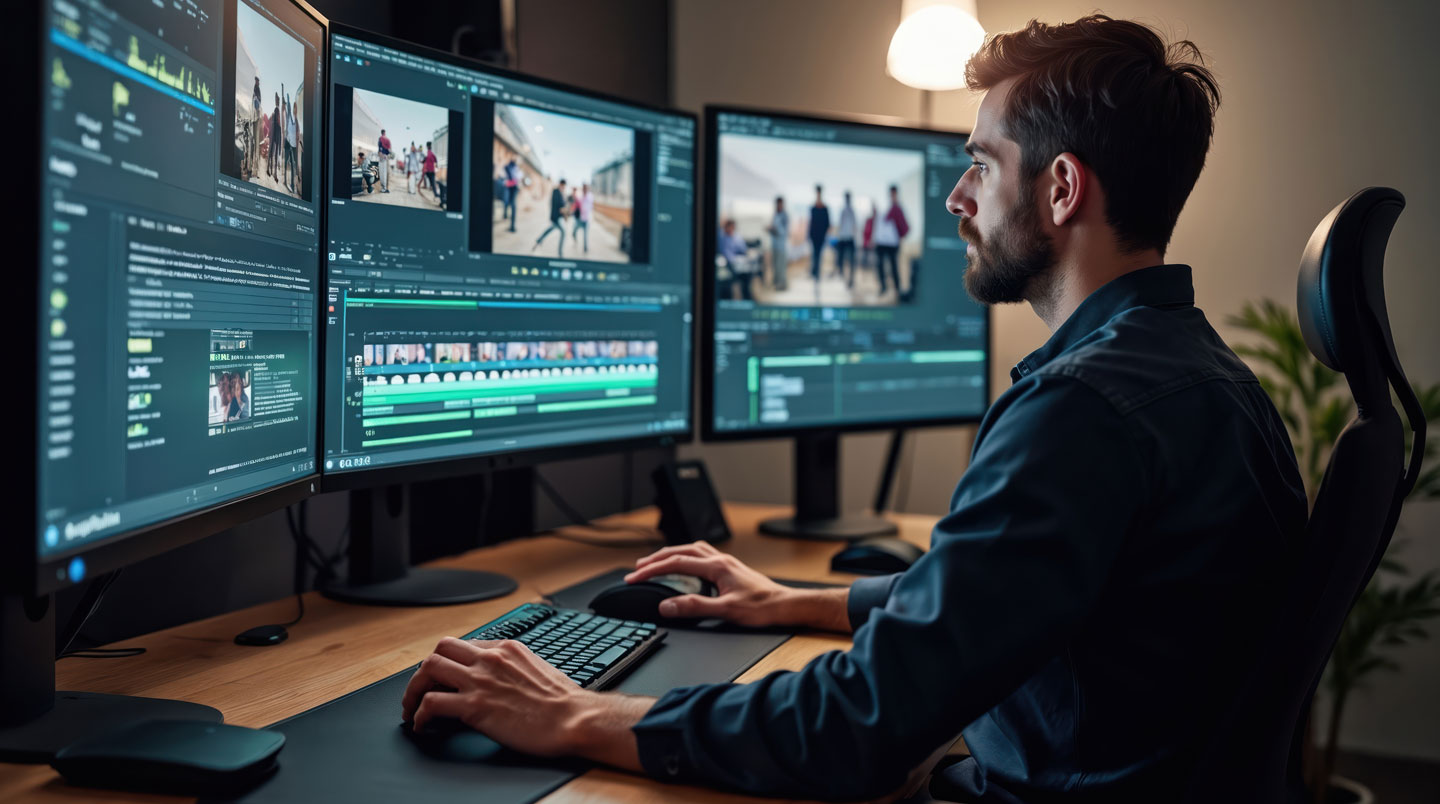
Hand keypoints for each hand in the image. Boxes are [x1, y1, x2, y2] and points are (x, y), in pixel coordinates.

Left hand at [401, 637, 651, 767]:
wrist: (574, 719)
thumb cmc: (565, 702)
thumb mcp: (539, 669)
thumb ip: (516, 667)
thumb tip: (504, 678)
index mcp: (507, 648)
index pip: (464, 645)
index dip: (449, 662)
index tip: (444, 678)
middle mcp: (490, 659)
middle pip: (440, 649)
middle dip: (425, 669)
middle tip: (421, 688)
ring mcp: (480, 681)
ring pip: (428, 669)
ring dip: (413, 689)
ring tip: (411, 707)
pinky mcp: (474, 707)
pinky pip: (431, 703)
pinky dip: (419, 714)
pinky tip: (421, 725)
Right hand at [626, 541, 850, 630]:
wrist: (786, 606)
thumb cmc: (762, 608)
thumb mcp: (726, 611)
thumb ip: (694, 607)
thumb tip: (667, 605)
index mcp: (717, 566)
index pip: (676, 563)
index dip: (652, 570)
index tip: (635, 576)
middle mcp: (720, 560)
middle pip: (681, 551)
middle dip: (656, 559)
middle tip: (637, 568)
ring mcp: (726, 563)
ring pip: (691, 550)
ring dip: (671, 555)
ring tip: (655, 562)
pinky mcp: (730, 569)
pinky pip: (702, 556)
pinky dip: (686, 558)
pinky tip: (686, 566)